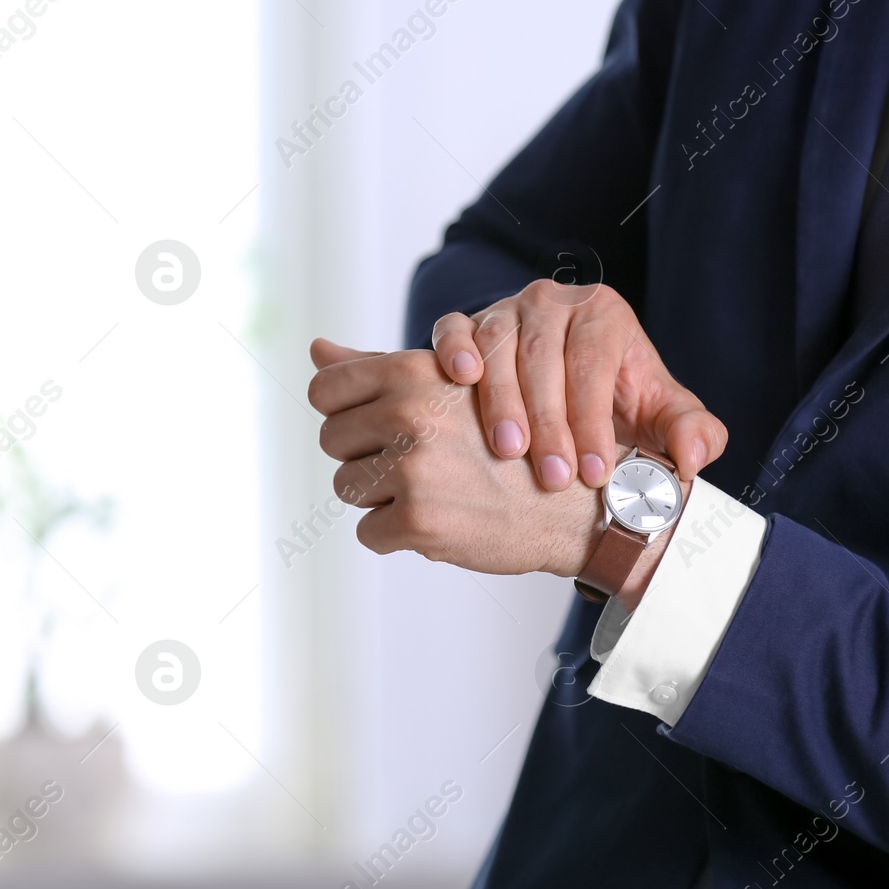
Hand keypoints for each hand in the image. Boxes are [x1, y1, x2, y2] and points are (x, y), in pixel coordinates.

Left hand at [309, 338, 635, 582]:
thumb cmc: (506, 443)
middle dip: (365, 457)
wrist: (572, 503)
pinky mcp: (417, 520)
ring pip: (347, 487)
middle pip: (331, 440)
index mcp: (413, 372)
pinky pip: (368, 534)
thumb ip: (377, 368)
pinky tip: (443, 521)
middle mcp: (409, 413)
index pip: (325, 389)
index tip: (374, 426)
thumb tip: (317, 350)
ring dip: (380, 498)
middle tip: (419, 465)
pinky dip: (397, 537)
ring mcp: (412, 468)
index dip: (343, 412)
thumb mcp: (448, 388)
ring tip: (436, 491)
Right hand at [430, 279, 726, 490]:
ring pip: (499, 347)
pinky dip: (453, 349)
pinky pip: (452, 328)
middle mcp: (552, 302)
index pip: (595, 363)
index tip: (594, 474)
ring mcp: (505, 310)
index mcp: (603, 313)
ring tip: (509, 451)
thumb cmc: (616, 404)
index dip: (593, 421)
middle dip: (549, 422)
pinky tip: (462, 380)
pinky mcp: (465, 324)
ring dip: (501, 400)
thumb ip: (693, 433)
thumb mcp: (661, 417)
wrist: (568, 392)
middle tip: (553, 477)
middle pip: (545, 357)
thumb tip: (691, 457)